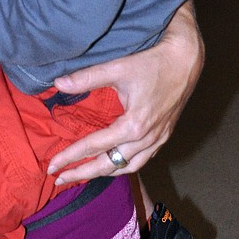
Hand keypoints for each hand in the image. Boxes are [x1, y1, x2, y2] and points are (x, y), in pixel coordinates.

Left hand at [47, 0, 203, 183]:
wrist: (187, 59)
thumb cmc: (153, 62)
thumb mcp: (118, 68)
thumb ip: (87, 78)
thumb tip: (58, 83)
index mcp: (133, 125)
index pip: (94, 146)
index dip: (70, 157)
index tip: (52, 166)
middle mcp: (146, 138)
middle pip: (109, 165)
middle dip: (83, 173)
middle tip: (60, 179)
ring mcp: (158, 139)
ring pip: (128, 167)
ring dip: (105, 172)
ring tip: (84, 174)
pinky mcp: (164, 135)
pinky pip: (143, 159)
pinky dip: (125, 166)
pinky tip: (115, 163)